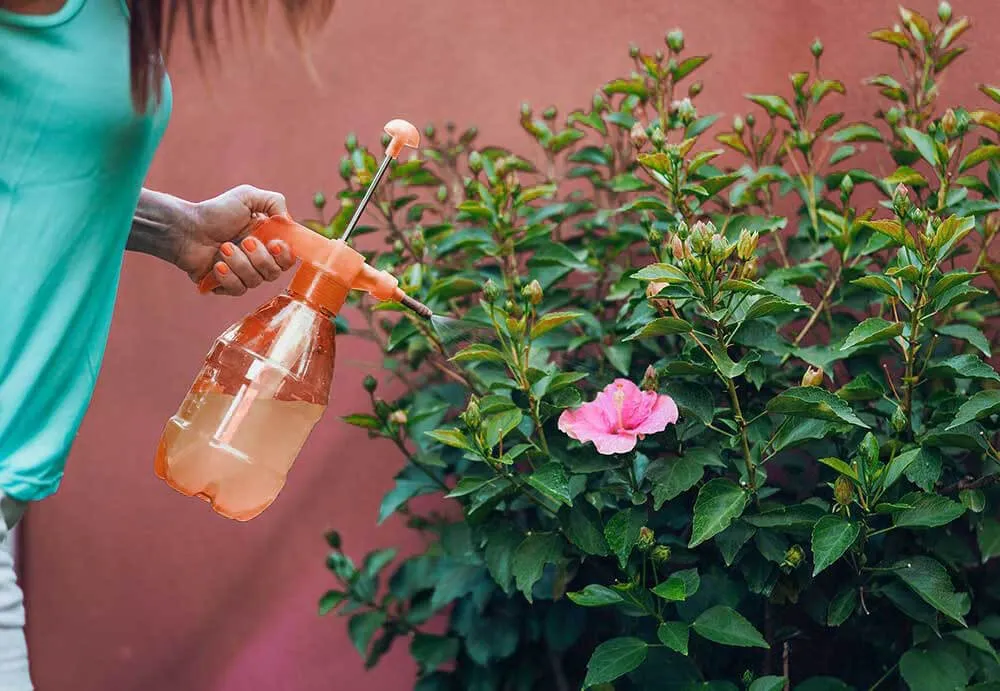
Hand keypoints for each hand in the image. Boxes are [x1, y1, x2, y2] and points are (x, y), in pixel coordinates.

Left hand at [176, 185, 295, 295]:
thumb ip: (275, 201)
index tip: (273, 244)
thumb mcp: (247, 196)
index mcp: (267, 242)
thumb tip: (288, 222)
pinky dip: (228, 276)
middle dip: (260, 258)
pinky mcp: (226, 286)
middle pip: (274, 273)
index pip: (288, 258)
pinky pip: (238, 290)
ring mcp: (242, 274)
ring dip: (240, 263)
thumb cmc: (216, 212)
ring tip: (223, 247)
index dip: (284, 255)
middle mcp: (257, 261)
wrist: (186, 228)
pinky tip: (217, 264)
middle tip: (244, 242)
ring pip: (255, 281)